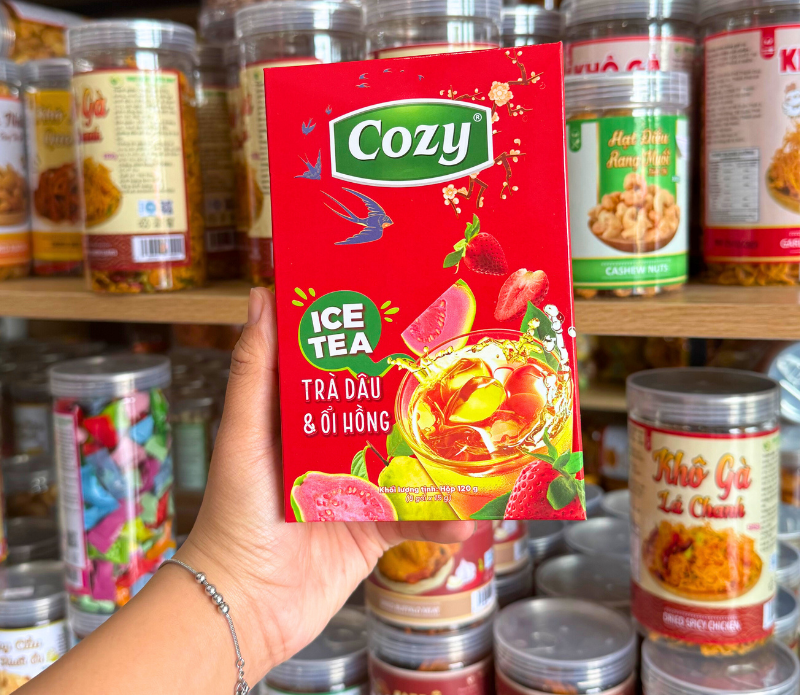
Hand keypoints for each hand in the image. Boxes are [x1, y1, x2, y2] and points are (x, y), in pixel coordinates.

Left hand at [178, 288, 473, 679]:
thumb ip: (255, 371)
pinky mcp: (372, 533)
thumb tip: (261, 297)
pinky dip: (442, 518)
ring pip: (408, 463)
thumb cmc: (236, 512)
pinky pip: (416, 519)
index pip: (336, 369)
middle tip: (462, 365)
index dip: (363, 341)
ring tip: (482, 435)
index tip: (399, 309)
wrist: (245, 605)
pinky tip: (468, 512)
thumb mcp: (245, 434)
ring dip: (442, 455)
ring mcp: (356, 493)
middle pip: (381, 413)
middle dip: (417, 394)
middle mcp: (331, 452)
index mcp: (300, 420)